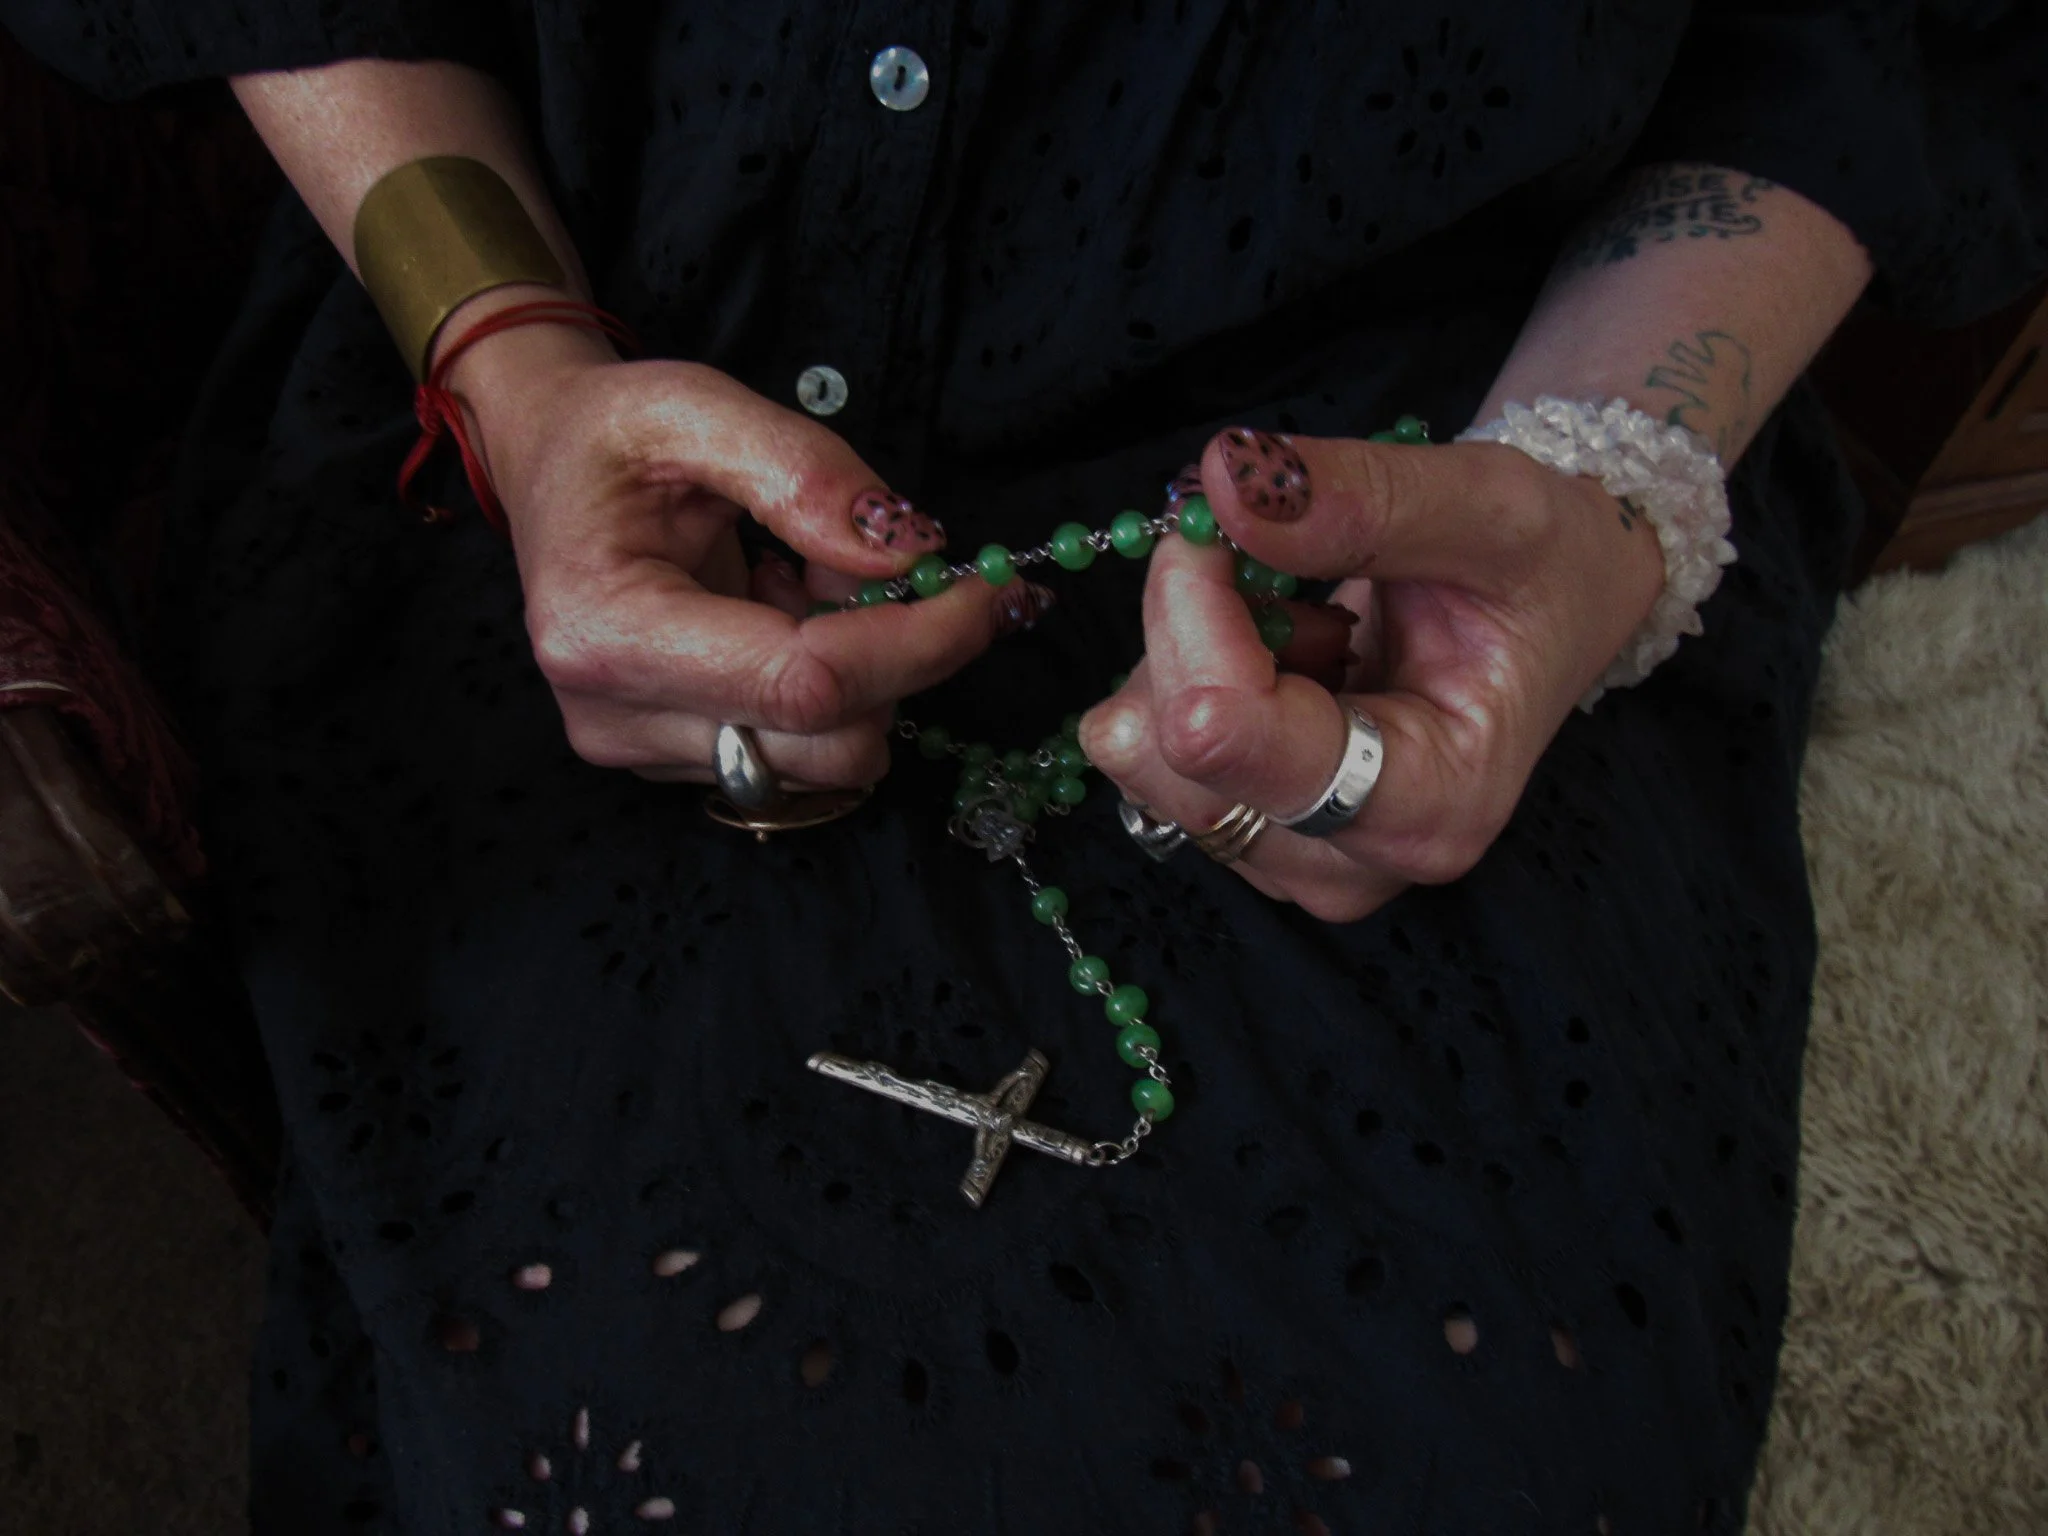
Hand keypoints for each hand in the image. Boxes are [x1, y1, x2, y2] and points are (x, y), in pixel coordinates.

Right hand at [449, 318, 1044, 785]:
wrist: (547, 468)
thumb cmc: (610, 434)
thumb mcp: (695, 404)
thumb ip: (804, 473)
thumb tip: (907, 554)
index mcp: (606, 631)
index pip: (804, 683)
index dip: (918, 644)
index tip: (986, 591)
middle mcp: (617, 717)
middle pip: (829, 743)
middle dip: (892, 658)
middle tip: (877, 565)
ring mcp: (644, 750)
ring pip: (829, 757)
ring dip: (859, 671)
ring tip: (801, 578)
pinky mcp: (679, 760)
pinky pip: (804, 751)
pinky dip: (828, 689)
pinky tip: (777, 617)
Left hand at [1080, 425, 1664, 921]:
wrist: (1552, 605)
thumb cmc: (1543, 568)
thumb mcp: (1490, 506)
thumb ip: (1363, 498)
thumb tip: (1225, 484)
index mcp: (1430, 805)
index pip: (1233, 745)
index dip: (1195, 621)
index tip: (1215, 522)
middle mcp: (1349, 862)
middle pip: (1171, 750)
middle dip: (1187, 619)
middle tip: (1259, 535)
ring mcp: (1286, 855)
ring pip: (1141, 746)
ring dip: (1186, 642)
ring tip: (1303, 610)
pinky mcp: (1241, 824)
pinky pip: (1143, 740)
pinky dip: (1185, 663)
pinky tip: (1280, 645)